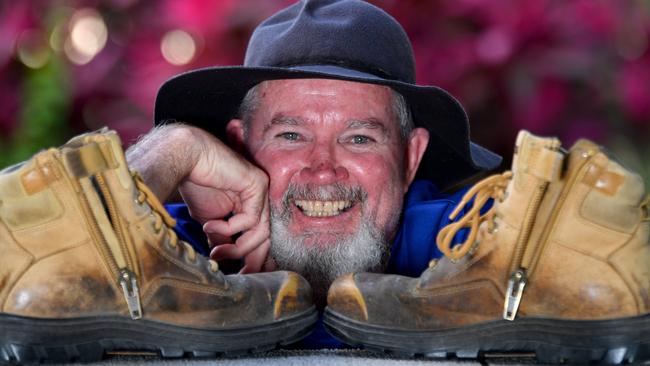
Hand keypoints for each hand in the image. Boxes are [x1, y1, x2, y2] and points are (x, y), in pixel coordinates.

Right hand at [127, 124, 271, 272]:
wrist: (184, 157)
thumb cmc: (193, 182)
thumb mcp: (208, 218)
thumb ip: (220, 236)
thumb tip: (221, 257)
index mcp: (248, 205)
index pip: (258, 236)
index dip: (251, 258)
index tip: (240, 275)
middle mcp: (258, 198)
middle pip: (266, 237)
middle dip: (253, 260)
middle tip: (240, 275)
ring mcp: (261, 190)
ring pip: (262, 232)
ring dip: (238, 248)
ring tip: (217, 253)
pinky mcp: (258, 184)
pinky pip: (252, 218)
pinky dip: (231, 228)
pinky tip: (212, 226)